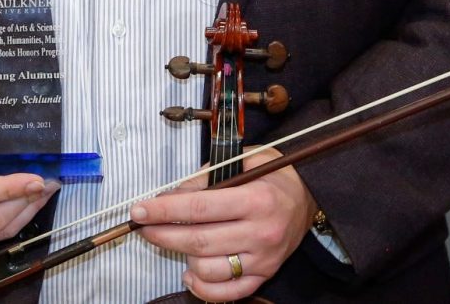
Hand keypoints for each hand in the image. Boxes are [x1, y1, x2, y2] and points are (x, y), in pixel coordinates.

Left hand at [131, 147, 315, 301]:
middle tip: (143, 226)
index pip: (199, 206)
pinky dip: (202, 287)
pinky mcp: (264, 275)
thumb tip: (173, 194)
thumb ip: (210, 176)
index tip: (139, 210)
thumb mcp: (245, 159)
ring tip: (174, 241)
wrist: (309, 195)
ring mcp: (263, 258)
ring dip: (182, 256)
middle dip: (162, 233)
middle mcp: (261, 232)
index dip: (164, 210)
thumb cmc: (274, 173)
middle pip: (198, 240)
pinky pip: (227, 292)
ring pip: (208, 269)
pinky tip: (189, 272)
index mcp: (256, 198)